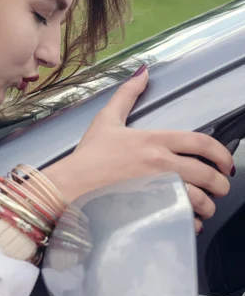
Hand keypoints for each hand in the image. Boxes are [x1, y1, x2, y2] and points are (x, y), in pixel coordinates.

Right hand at [44, 68, 233, 231]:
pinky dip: (191, 223)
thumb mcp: (106, 119)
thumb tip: (142, 73)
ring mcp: (156, 188)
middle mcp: (159, 164)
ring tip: (206, 207)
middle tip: (220, 188)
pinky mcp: (149, 209)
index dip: (221, 153)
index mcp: (153, 141)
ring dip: (209, 205)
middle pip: (206, 174)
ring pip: (198, 198)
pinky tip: (189, 222)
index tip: (224, 162)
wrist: (70, 185)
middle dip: (221, 183)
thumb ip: (127, 95)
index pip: (200, 142)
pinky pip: (181, 218)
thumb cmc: (87, 157)